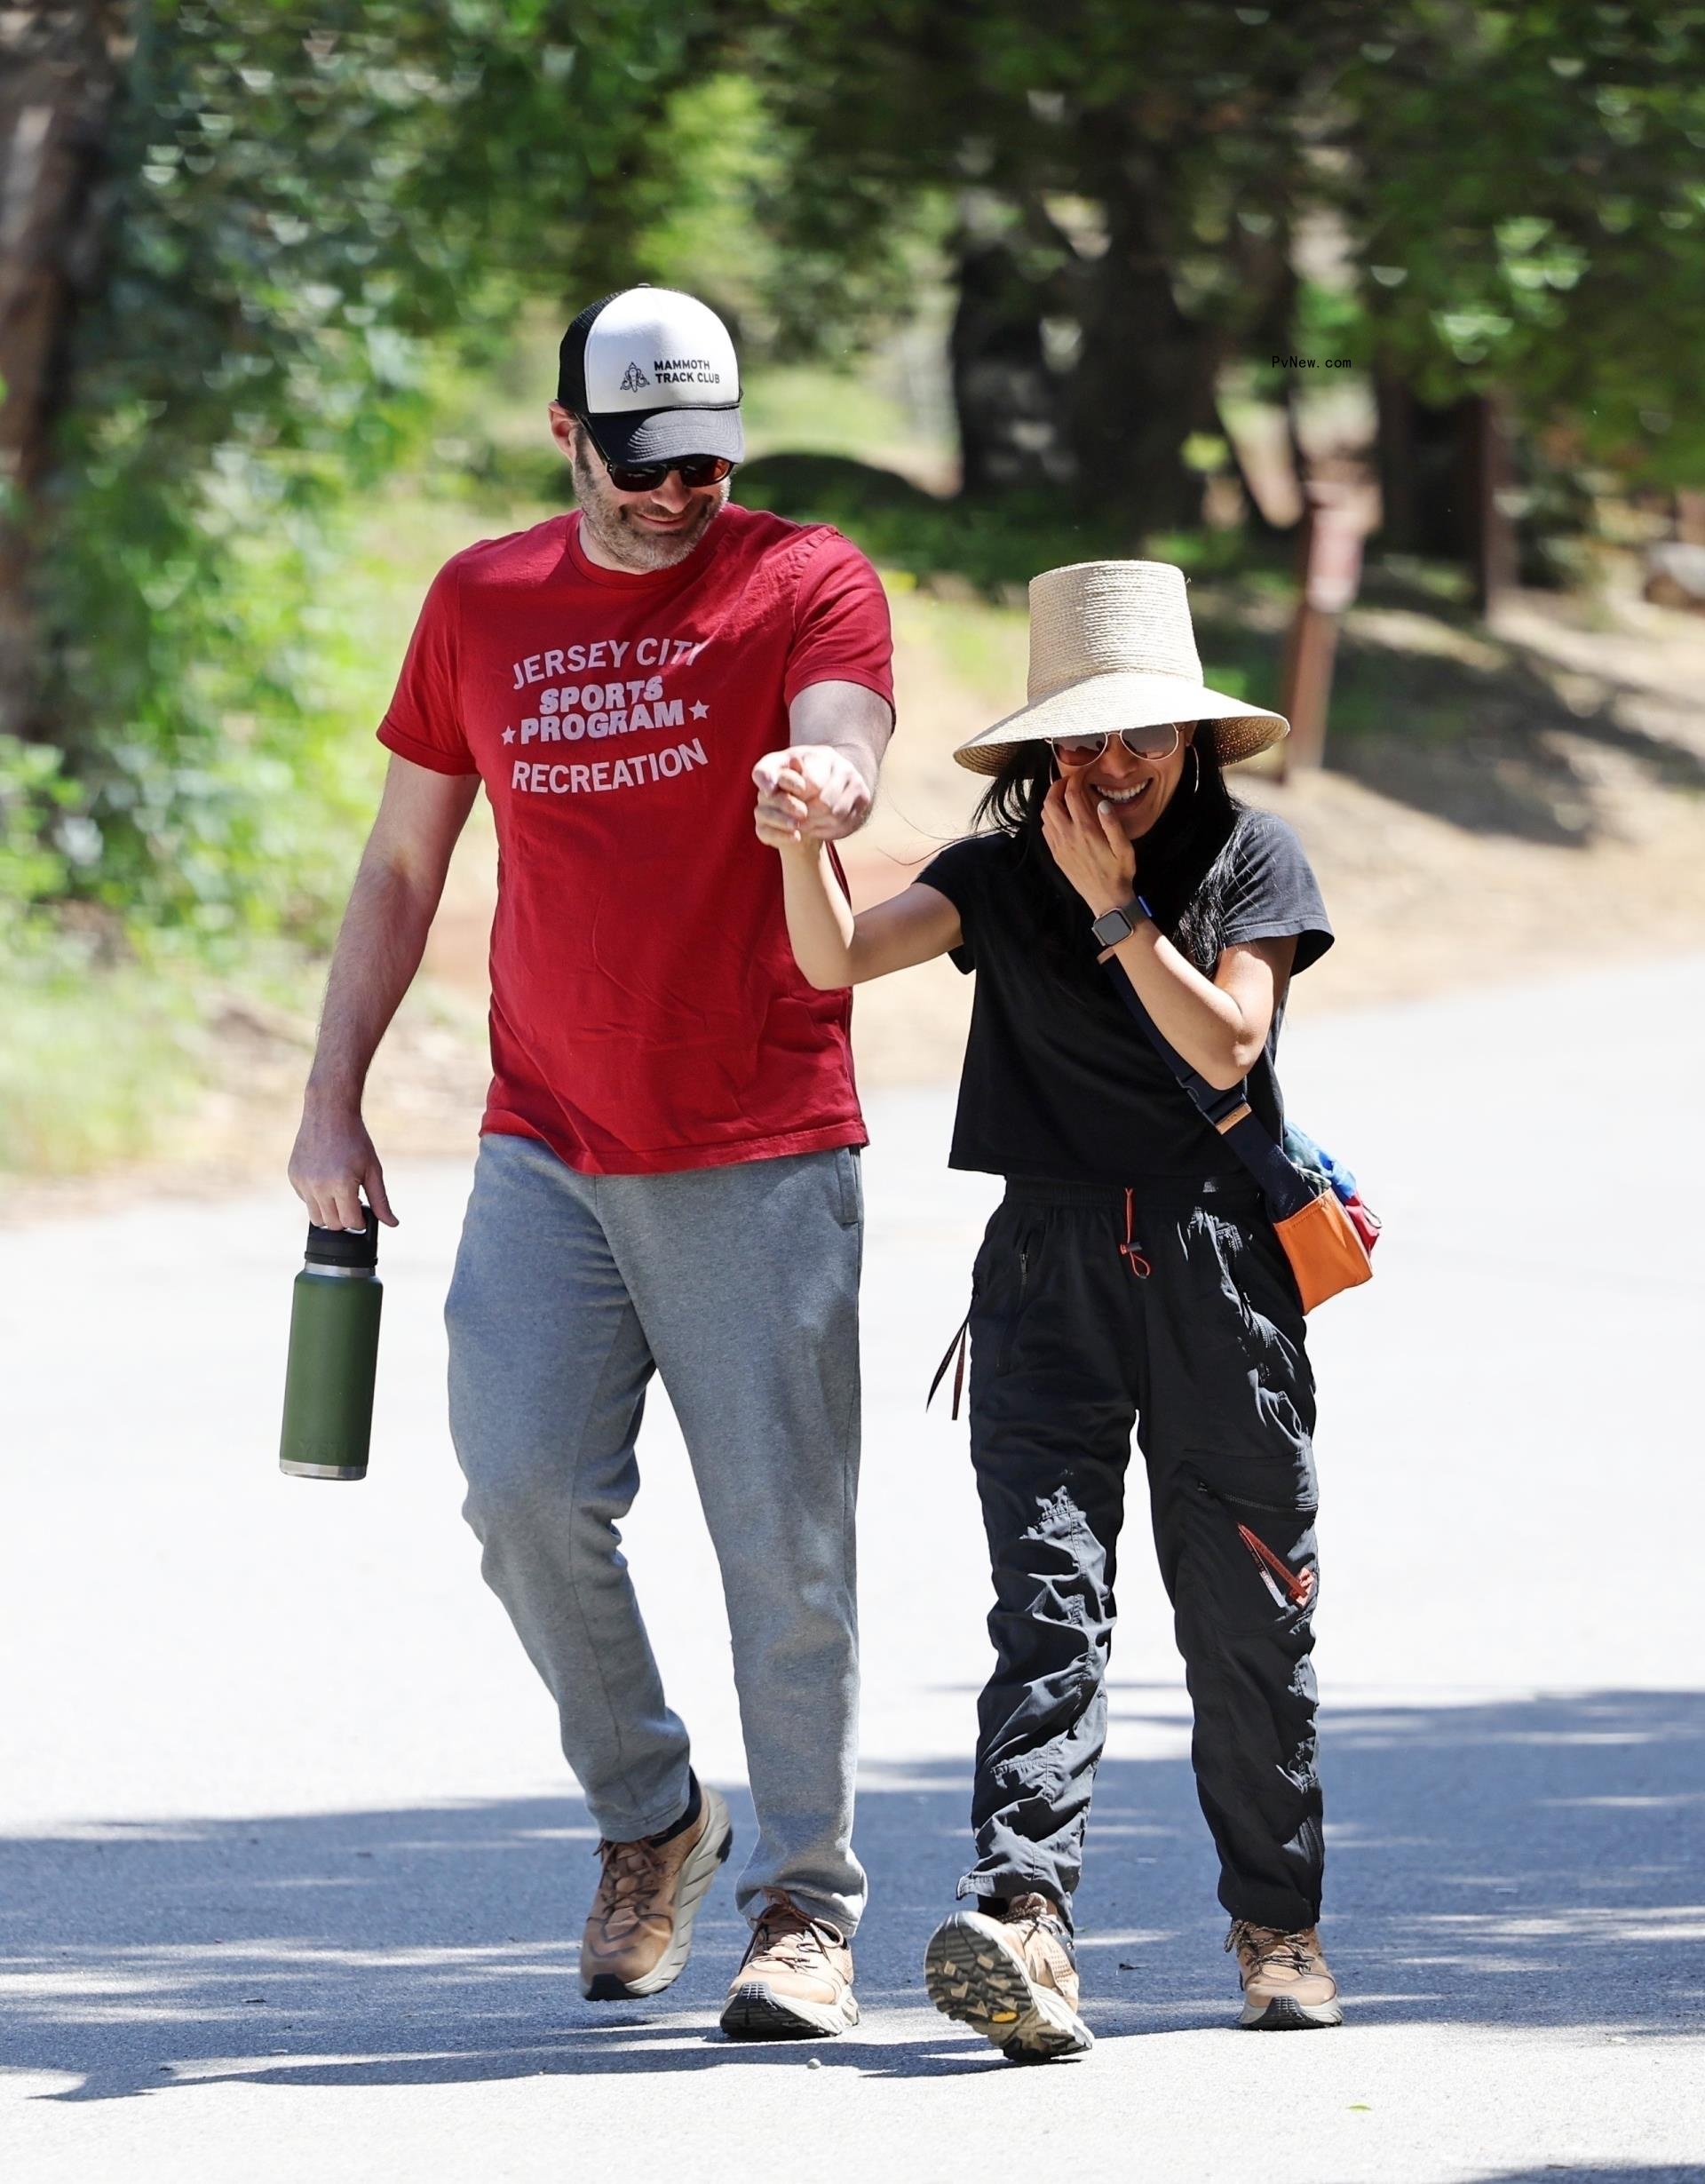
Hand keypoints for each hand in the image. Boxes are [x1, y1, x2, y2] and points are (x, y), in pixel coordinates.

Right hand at [288, 1098, 396, 1230]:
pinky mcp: (293, 1177)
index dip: (359, 1222)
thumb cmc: (355, 1141)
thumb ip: (381, 1201)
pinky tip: (326, 1180)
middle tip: (353, 1202)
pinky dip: (316, 1198)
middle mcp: (318, 1186)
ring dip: (329, 1213)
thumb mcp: (373, 1170)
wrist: (329, 1114)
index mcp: (341, 1185)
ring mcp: (303, 1183)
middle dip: (345, 1218)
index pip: (349, 1222)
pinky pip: (305, 1200)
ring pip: (315, 1218)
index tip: (363, 1213)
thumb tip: (392, 1224)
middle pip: (332, 1224)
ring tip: (340, 1195)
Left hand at [752, 744, 872, 844]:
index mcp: (824, 757)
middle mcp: (846, 769)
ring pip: (835, 817)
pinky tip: (816, 824)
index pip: (810, 785)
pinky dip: (826, 830)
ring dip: (815, 824)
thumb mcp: (778, 765)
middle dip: (805, 814)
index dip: (795, 796)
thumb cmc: (797, 769)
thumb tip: (767, 791)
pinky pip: (844, 825)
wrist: (830, 769)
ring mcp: (858, 785)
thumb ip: (764, 772)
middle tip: (793, 816)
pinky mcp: (864, 802)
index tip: (788, 796)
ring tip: (802, 821)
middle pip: (824, 805)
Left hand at [1039, 772, 1136, 916]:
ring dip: (1051, 801)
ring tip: (1064, 796)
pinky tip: (1061, 817)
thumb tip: (1102, 802)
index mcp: (1086, 830)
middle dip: (1056, 786)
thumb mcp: (1124, 847)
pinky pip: (1046, 830)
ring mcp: (1059, 846)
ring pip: (1045, 815)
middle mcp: (1068, 836)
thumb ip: (1112, 823)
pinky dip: (1050, 817)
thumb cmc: (1119, 873)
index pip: (1072, 795)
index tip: (1082, 773)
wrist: (1106, 899)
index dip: (1075, 779)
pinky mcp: (1056, 855)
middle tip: (1068, 781)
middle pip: (1051, 802)